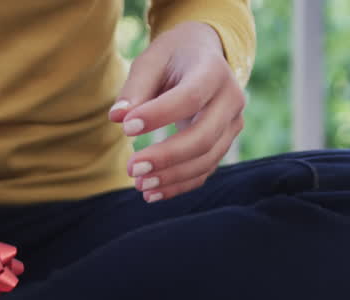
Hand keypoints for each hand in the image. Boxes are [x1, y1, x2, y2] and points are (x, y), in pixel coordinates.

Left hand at [109, 22, 245, 201]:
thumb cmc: (173, 57)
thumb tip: (117, 118)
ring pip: (206, 160)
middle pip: (204, 137)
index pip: (189, 98)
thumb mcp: (152, 60)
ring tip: (138, 184)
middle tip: (131, 168)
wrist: (204, 56)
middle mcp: (231, 99)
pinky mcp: (224, 143)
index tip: (126, 128)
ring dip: (172, 177)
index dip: (159, 116)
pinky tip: (152, 193)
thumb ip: (135, 88)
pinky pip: (205, 170)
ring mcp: (232, 125)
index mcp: (214, 71)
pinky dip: (179, 185)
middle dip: (167, 157)